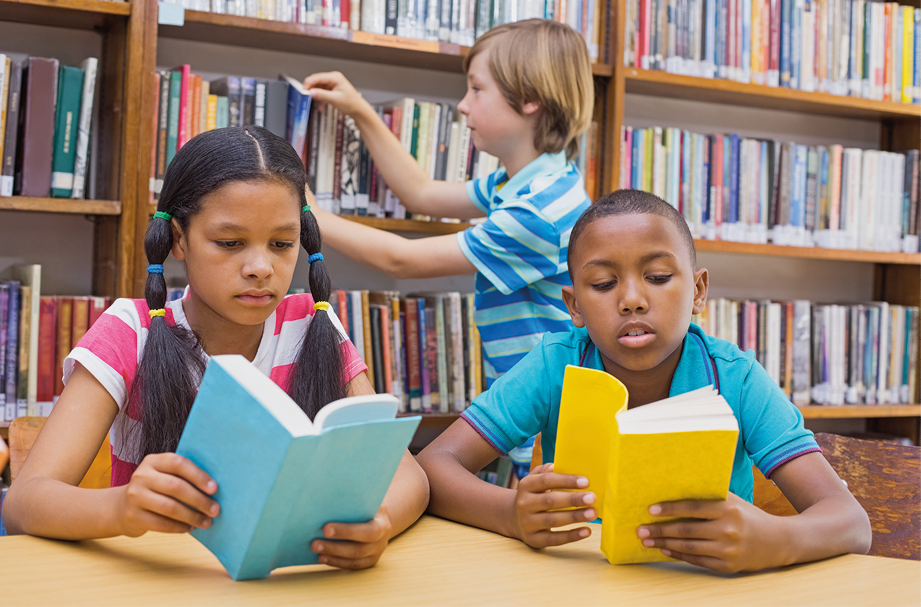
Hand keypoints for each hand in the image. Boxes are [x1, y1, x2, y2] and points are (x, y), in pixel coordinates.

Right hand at [115, 453, 218, 536]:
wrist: (122, 507)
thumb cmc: (155, 489)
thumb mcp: (164, 475)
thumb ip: (183, 476)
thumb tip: (214, 489)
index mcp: (153, 461)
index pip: (178, 463)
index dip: (198, 476)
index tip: (215, 489)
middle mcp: (142, 475)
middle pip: (176, 487)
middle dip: (199, 500)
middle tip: (215, 510)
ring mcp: (135, 496)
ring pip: (169, 507)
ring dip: (192, 516)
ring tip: (207, 522)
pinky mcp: (133, 516)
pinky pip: (161, 523)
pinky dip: (179, 527)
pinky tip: (190, 527)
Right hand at [302, 71, 372, 118]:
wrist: (358, 109)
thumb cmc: (351, 103)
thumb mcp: (335, 99)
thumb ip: (322, 95)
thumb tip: (311, 92)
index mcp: (335, 77)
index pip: (318, 77)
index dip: (309, 83)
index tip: (303, 90)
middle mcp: (333, 79)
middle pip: (316, 81)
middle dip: (311, 90)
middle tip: (306, 97)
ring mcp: (332, 84)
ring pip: (318, 88)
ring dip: (316, 96)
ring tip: (316, 104)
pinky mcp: (331, 90)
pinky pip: (321, 92)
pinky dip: (319, 98)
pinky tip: (320, 105)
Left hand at [311, 505, 393, 569]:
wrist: (380, 518)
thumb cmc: (367, 506)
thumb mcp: (367, 500)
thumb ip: (354, 501)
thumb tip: (328, 498)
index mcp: (382, 523)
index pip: (367, 531)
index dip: (346, 532)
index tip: (325, 528)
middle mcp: (382, 541)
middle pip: (359, 549)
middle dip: (335, 547)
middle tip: (314, 543)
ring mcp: (376, 553)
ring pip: (354, 559)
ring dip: (333, 555)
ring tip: (316, 549)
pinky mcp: (368, 561)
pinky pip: (352, 566)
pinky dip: (336, 562)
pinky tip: (322, 558)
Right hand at [511, 463, 595, 548]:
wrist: (513, 518)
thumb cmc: (533, 495)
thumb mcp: (535, 480)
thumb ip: (547, 472)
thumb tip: (559, 465)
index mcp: (526, 485)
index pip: (546, 480)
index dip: (566, 481)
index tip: (586, 482)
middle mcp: (524, 503)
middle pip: (550, 500)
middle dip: (573, 499)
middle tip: (592, 498)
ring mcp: (527, 523)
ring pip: (553, 520)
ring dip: (575, 516)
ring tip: (593, 513)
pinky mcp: (533, 539)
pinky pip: (554, 539)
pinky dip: (571, 536)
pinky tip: (586, 531)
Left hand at [637, 492, 791, 572]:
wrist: (780, 541)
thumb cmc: (749, 516)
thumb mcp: (733, 500)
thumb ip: (709, 495)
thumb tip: (676, 486)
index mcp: (728, 509)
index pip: (692, 508)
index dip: (669, 509)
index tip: (650, 510)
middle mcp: (728, 529)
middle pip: (686, 530)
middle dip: (660, 530)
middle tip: (640, 530)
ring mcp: (728, 549)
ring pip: (688, 547)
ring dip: (664, 544)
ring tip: (648, 541)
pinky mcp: (728, 566)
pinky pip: (697, 561)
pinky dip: (679, 555)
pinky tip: (666, 550)